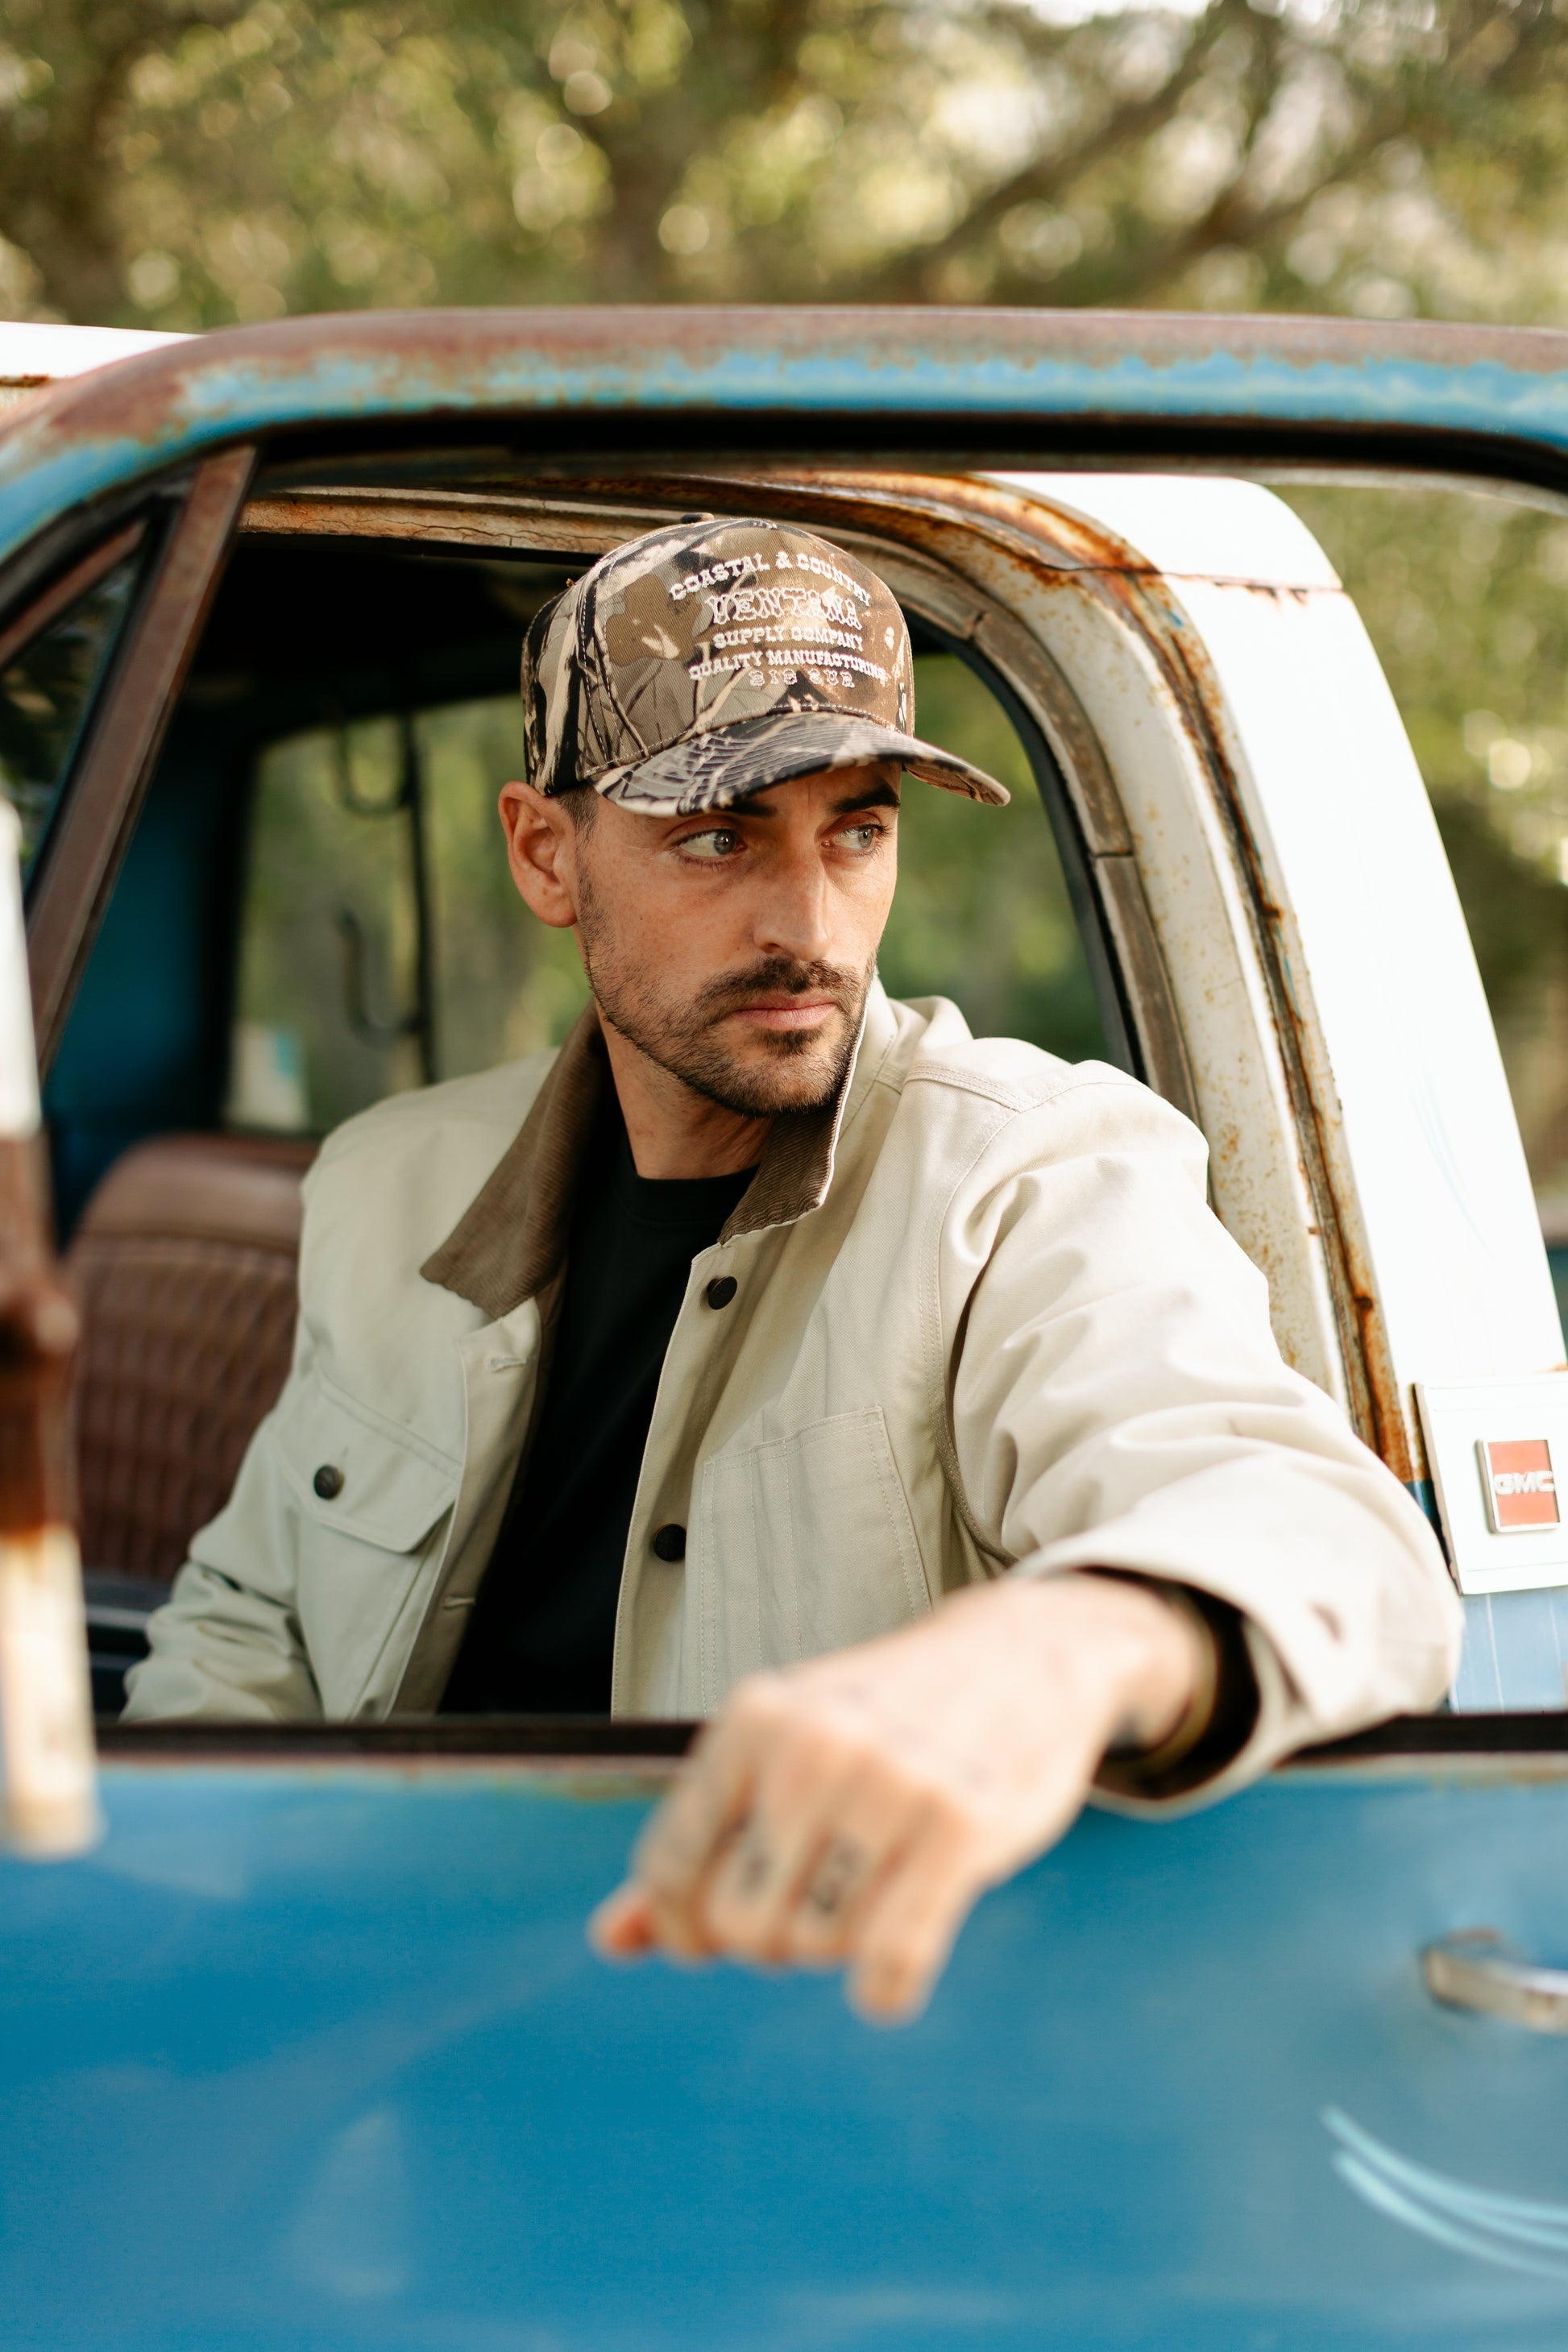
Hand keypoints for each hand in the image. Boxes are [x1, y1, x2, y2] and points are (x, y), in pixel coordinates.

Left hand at [590, 1572, 1202, 2022]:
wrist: (1022, 1656)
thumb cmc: (884, 1718)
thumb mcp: (781, 1749)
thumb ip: (697, 1841)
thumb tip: (610, 1939)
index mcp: (753, 1718)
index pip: (671, 1867)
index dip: (680, 1924)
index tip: (710, 1930)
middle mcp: (812, 1746)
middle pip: (739, 1925)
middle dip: (769, 1938)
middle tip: (814, 1898)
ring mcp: (890, 1784)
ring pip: (814, 1947)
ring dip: (836, 1949)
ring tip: (867, 1893)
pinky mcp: (961, 1826)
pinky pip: (890, 1965)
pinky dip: (884, 1991)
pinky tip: (893, 1970)